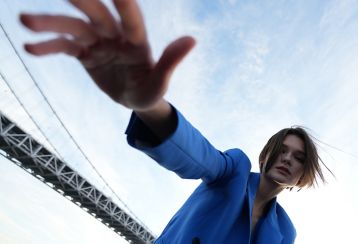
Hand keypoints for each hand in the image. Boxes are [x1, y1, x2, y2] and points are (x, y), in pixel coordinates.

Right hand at [20, 0, 194, 110]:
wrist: (135, 99)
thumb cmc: (150, 91)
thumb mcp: (160, 83)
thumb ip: (170, 62)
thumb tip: (192, 40)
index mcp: (137, 41)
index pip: (130, 16)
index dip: (123, 1)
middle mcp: (116, 36)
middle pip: (97, 15)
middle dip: (80, 2)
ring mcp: (99, 43)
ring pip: (74, 27)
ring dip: (52, 23)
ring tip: (25, 19)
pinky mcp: (85, 54)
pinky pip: (65, 48)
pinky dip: (49, 47)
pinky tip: (30, 47)